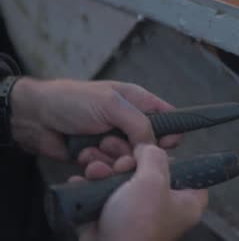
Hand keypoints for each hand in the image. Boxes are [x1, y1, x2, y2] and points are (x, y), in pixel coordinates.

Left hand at [9, 78, 180, 161]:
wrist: (35, 117)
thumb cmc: (73, 100)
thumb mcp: (112, 104)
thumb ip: (139, 124)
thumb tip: (153, 147)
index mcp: (138, 103)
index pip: (168, 118)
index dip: (171, 134)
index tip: (164, 146)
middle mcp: (129, 123)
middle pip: (149, 147)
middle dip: (134, 153)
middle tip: (115, 148)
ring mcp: (114, 141)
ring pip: (129, 162)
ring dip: (112, 161)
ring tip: (94, 150)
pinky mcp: (99, 158)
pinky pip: (109, 170)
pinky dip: (98, 167)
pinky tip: (84, 156)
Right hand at [71, 144, 207, 240]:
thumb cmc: (138, 221)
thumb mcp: (153, 180)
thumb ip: (154, 156)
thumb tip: (146, 148)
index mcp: (186, 203)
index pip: (192, 175)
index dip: (176, 161)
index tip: (158, 154)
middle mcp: (165, 209)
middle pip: (152, 173)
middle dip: (129, 162)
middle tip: (119, 163)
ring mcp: (138, 214)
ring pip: (124, 181)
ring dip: (106, 171)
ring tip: (95, 170)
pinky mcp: (113, 219)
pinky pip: (104, 195)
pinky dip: (92, 186)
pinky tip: (82, 180)